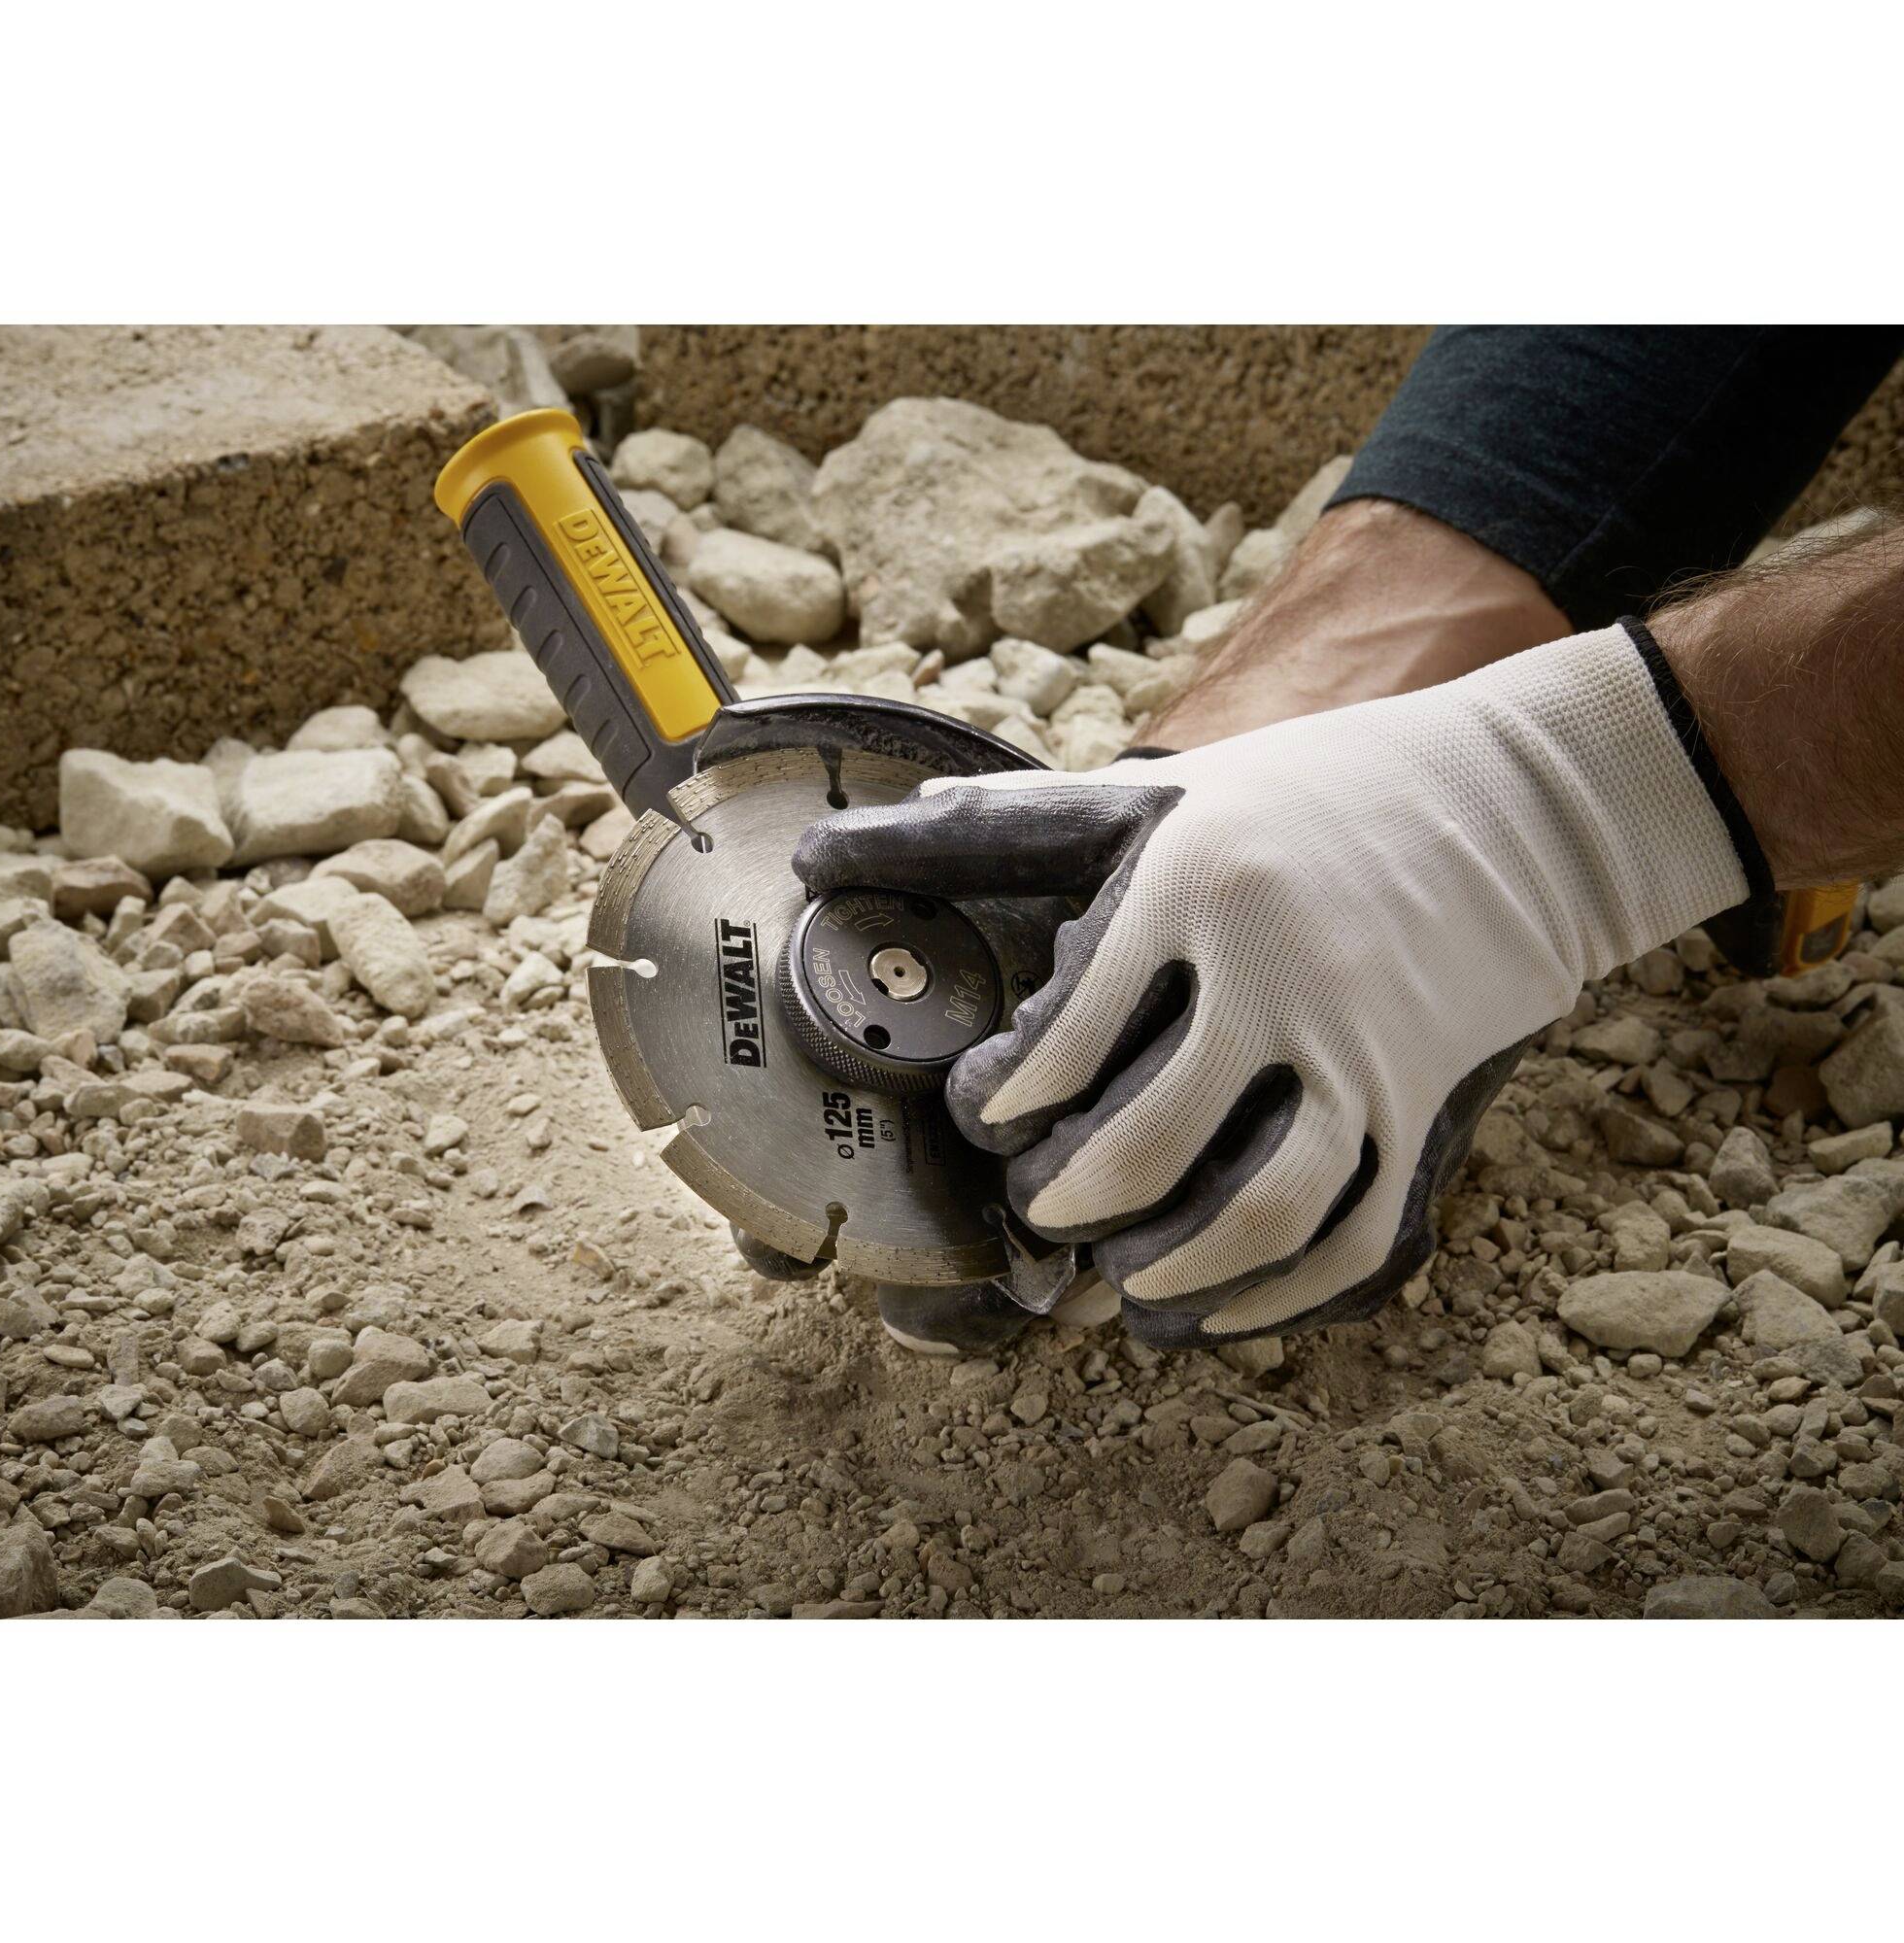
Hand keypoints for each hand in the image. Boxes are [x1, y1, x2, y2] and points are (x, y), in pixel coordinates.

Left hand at [794, 622, 1759, 1344]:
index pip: (1075, 1029)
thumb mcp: (1168, 785)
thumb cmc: (1310, 795)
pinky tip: (1207, 1310)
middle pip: (1152, 1139)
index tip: (984, 1113)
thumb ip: (1013, 825)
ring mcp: (1365, 1047)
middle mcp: (1281, 970)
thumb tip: (833, 846)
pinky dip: (1273, 1294)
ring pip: (1261, 1208)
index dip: (1006, 1100)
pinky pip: (1354, 1233)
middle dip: (1067, 1200)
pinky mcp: (1425, 1106)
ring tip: (1114, 1277)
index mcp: (1198, 882)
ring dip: (1170, 1266)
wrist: (1522, 808)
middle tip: (1035, 1210)